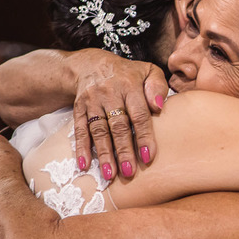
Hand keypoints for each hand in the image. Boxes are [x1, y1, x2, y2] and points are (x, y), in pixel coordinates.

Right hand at [69, 50, 167, 181]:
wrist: (92, 64)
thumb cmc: (129, 74)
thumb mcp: (148, 71)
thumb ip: (157, 86)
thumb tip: (159, 106)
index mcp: (130, 86)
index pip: (139, 114)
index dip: (143, 136)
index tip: (148, 156)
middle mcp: (109, 93)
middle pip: (117, 125)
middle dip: (123, 150)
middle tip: (129, 172)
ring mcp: (92, 101)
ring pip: (98, 130)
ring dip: (103, 154)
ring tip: (109, 175)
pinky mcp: (79, 108)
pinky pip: (79, 129)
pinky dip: (81, 147)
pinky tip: (84, 164)